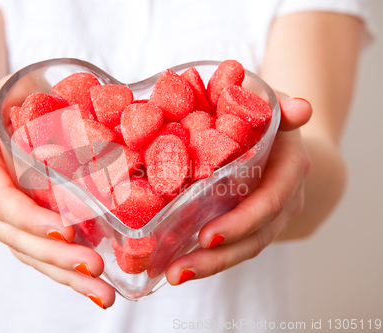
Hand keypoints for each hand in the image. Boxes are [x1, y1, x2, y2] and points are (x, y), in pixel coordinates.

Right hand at [0, 78, 115, 308]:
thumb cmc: (6, 109)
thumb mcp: (3, 93)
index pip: (0, 199)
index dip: (29, 218)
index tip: (64, 230)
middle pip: (18, 238)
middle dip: (55, 256)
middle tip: (93, 266)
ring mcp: (8, 222)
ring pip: (32, 256)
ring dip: (67, 277)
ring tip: (102, 294)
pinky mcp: (28, 231)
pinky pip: (44, 256)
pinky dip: (69, 274)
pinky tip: (98, 287)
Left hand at [164, 93, 311, 284]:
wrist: (278, 131)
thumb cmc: (265, 112)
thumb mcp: (270, 101)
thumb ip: (281, 106)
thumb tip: (301, 110)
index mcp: (289, 168)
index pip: (269, 201)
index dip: (241, 221)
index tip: (207, 236)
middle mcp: (283, 198)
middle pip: (255, 237)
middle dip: (218, 257)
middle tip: (179, 270)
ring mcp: (269, 216)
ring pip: (243, 248)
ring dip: (208, 265)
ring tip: (173, 274)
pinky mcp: (251, 223)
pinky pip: (233, 245)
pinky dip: (207, 257)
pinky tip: (177, 265)